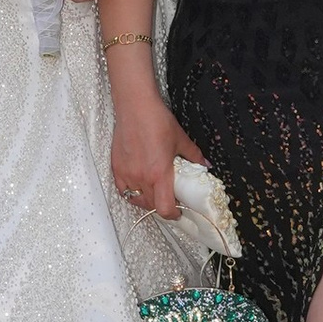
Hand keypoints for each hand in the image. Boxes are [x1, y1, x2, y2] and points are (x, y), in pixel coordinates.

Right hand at [109, 80, 201, 223]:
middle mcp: (141, 177)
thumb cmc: (158, 121)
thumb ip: (194, 156)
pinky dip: (131, 192)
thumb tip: (206, 165)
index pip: (164, 208)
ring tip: (154, 191)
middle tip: (169, 198)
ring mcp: (127, 173)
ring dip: (146, 200)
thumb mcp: (181, 139)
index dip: (172, 214)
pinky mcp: (116, 167)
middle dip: (162, 206)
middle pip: (151, 206)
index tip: (178, 211)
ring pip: (136, 199)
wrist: (136, 107)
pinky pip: (122, 189)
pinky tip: (138, 185)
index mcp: (159, 174)